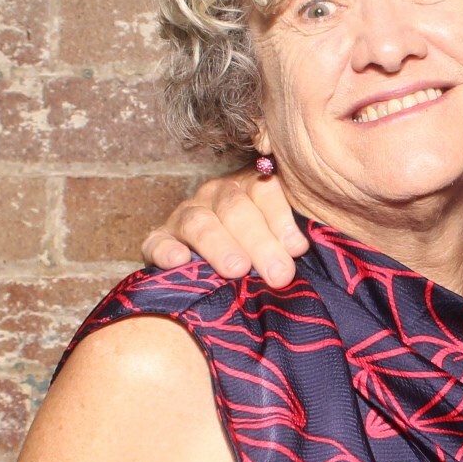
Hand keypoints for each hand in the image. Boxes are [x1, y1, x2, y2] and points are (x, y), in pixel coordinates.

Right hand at [141, 166, 311, 286]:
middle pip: (235, 209)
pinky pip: (157, 242)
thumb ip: (295, 239)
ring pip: (199, 223)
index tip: (298, 249)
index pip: (264, 190)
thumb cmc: (262, 256)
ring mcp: (185, 217)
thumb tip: (306, 249)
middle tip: (278, 273)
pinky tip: (179, 261)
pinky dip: (165, 250)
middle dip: (259, 242)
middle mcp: (216, 196)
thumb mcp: (282, 240)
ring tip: (237, 270)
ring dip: (219, 246)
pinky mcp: (159, 241)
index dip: (281, 218)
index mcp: (249, 187)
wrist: (220, 270)